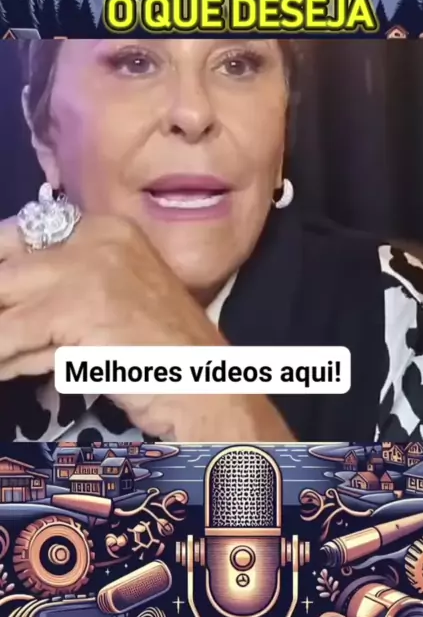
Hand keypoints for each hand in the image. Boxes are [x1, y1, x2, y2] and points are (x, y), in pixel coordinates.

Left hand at [0, 215, 292, 440]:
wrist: (208, 386)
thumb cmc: (161, 354)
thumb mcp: (108, 307)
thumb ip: (58, 298)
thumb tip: (3, 309)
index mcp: (106, 229)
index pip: (23, 234)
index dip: (2, 269)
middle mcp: (97, 236)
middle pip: (8, 263)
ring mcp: (90, 267)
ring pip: (3, 295)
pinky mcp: (81, 305)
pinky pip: (11, 332)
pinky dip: (0, 355)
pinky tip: (0, 368)